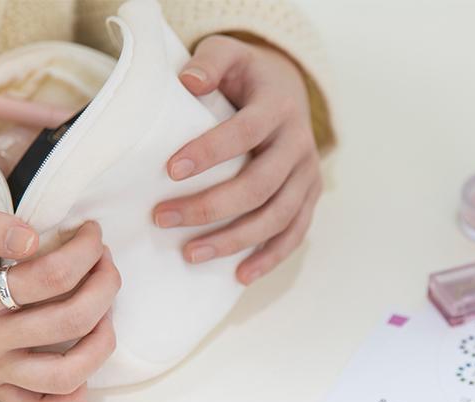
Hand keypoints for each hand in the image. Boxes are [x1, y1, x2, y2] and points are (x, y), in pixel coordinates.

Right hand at [0, 195, 119, 401]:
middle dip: (105, 285)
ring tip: (106, 309)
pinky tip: (84, 363)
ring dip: (103, 340)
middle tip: (106, 263)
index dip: (86, 250)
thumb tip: (32, 240)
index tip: (92, 233)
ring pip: (65, 375)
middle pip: (71, 322)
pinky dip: (71, 401)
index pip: (52, 277)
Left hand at [153, 34, 321, 284]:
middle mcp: (300, 144)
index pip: (245, 133)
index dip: (210, 152)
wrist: (288, 91)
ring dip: (234, 240)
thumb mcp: (228, 54)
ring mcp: (309, 175)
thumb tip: (187, 82)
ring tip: (191, 254)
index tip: (170, 170)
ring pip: (277, 217)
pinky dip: (269, 258)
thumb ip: (208, 61)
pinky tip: (240, 274)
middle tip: (164, 218)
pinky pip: (294, 234)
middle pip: (260, 185)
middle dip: (211, 207)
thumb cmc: (246, 77)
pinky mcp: (310, 198)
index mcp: (278, 108)